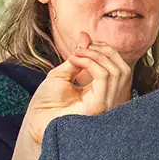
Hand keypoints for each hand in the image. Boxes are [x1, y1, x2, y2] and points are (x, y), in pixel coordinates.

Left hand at [6, 37, 134, 159]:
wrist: (35, 122)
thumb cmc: (46, 104)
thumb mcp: (62, 73)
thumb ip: (78, 58)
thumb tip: (85, 37)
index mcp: (103, 92)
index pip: (117, 67)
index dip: (105, 50)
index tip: (85, 43)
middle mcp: (110, 99)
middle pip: (123, 68)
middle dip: (105, 51)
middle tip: (82, 47)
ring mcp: (107, 104)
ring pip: (117, 71)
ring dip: (95, 56)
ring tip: (75, 54)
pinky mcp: (100, 106)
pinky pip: (105, 77)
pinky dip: (91, 63)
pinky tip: (75, 60)